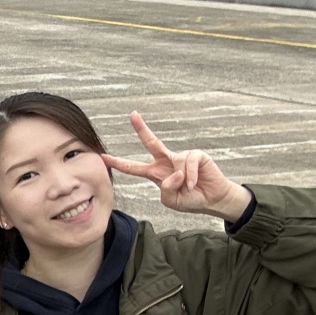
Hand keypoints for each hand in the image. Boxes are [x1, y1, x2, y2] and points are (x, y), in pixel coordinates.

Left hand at [103, 111, 250, 221]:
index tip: (103, 157)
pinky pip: (189, 164)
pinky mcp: (197, 155)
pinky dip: (191, 176)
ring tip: (189, 188)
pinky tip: (194, 183)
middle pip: (151, 142)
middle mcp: (166, 162)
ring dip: (182, 182)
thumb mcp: (171, 200)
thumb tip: (173, 174)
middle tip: (132, 114)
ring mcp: (181, 157)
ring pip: (175, 166)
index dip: (119, 163)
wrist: (212, 200)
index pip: (133, 168)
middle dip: (141, 128)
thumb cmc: (190, 200)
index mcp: (155, 173)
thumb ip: (165, 189)